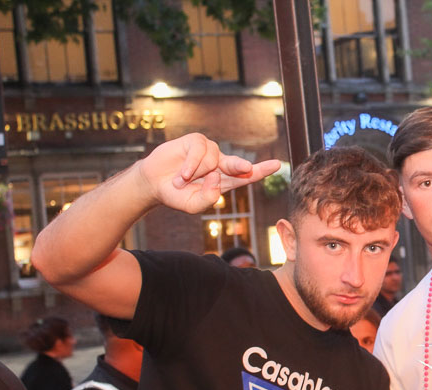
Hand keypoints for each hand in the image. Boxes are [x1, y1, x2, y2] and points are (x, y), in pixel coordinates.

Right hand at [136, 133, 280, 213]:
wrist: (154, 184)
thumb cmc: (177, 195)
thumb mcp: (193, 206)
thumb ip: (208, 198)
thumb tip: (217, 177)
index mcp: (226, 180)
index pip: (247, 175)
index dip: (262, 170)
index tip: (277, 165)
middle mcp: (221, 164)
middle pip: (237, 164)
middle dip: (240, 166)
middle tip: (245, 167)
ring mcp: (209, 152)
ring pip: (211, 161)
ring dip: (195, 174)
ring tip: (183, 181)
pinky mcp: (196, 141)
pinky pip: (198, 152)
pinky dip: (190, 165)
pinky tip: (181, 174)